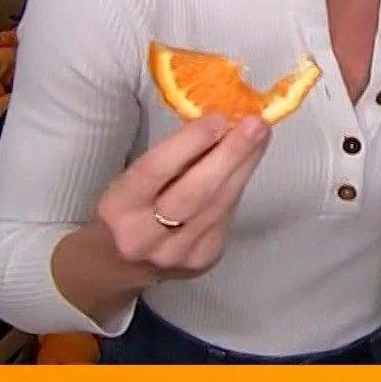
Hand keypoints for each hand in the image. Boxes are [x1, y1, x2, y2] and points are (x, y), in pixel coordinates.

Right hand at [92, 114, 270, 281]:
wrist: (121, 262)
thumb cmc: (129, 208)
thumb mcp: (132, 180)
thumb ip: (169, 157)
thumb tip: (217, 123)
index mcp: (119, 207)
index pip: (156, 170)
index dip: (190, 143)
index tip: (218, 118)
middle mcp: (145, 236)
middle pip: (195, 192)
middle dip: (230, 154)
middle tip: (255, 124)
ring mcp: (177, 253)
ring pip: (218, 205)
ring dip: (244, 166)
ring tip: (261, 136)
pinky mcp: (202, 259)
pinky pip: (226, 216)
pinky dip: (238, 185)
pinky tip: (247, 163)